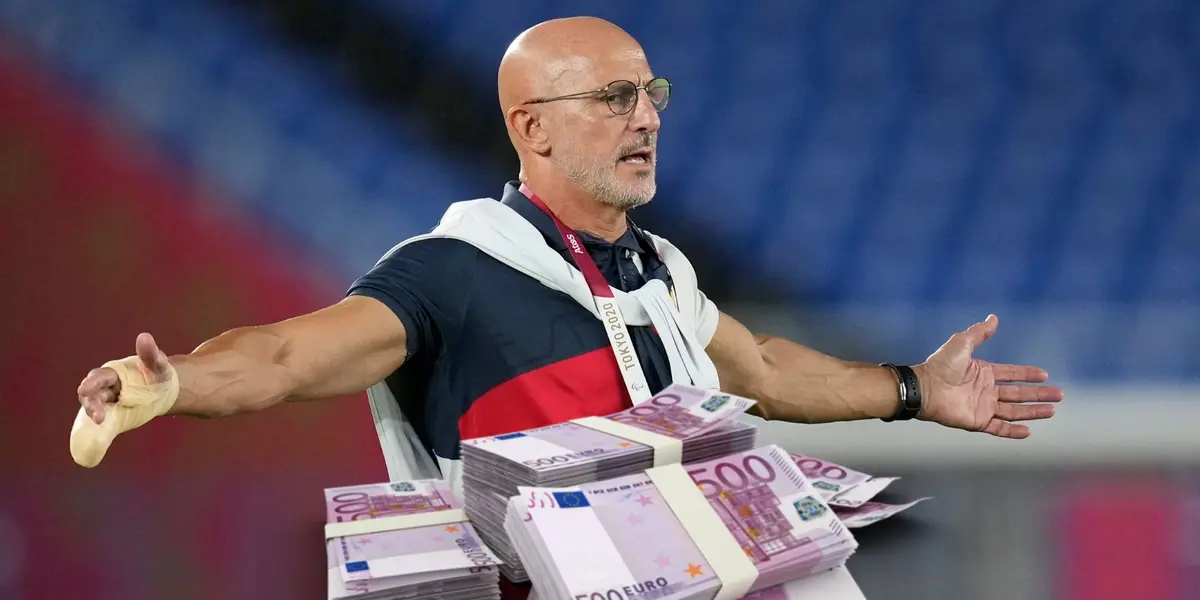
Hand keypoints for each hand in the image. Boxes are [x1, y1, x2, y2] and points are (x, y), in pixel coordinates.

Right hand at [77, 332, 174, 424]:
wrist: (163, 391)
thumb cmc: (157, 374)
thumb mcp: (157, 365)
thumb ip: (150, 354)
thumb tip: (144, 337)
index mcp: (112, 375)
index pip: (98, 378)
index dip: (91, 383)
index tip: (85, 390)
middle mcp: (105, 389)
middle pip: (91, 395)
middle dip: (91, 405)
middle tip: (98, 417)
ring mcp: (107, 404)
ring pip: (94, 409)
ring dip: (94, 416)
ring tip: (101, 423)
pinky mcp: (111, 417)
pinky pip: (102, 424)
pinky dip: (98, 431)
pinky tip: (97, 441)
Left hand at [914, 315, 1062, 438]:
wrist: (926, 388)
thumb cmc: (941, 365)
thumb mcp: (961, 343)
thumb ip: (979, 333)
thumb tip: (994, 317)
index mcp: (984, 372)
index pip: (1012, 374)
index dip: (1028, 374)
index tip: (1045, 375)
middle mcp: (986, 390)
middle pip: (1018, 394)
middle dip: (1039, 394)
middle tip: (1059, 395)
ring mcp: (983, 407)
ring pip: (1014, 411)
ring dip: (1033, 411)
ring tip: (1052, 411)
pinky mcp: (978, 421)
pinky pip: (999, 428)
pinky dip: (1013, 431)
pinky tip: (1029, 431)